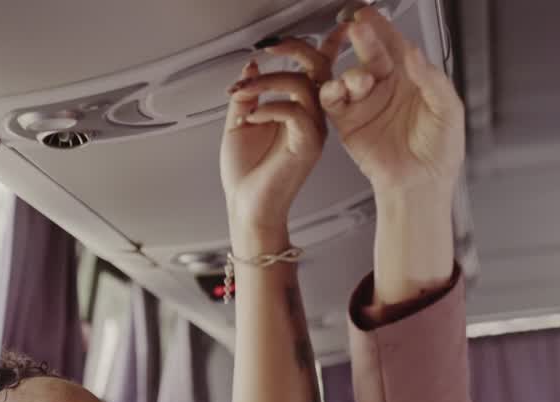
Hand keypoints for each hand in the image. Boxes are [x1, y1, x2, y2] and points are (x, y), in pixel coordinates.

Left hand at [220, 33, 346, 250]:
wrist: (247, 206)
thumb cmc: (247, 174)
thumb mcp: (240, 121)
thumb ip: (248, 93)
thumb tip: (252, 65)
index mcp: (299, 110)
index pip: (315, 70)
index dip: (314, 46)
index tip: (289, 37)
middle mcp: (312, 118)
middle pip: (319, 68)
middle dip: (294, 50)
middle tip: (269, 49)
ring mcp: (313, 132)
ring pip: (303, 86)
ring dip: (268, 82)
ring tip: (243, 93)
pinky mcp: (308, 146)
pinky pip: (294, 112)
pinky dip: (268, 108)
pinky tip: (251, 118)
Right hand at [319, 7, 464, 196]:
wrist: (421, 186)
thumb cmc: (440, 152)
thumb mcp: (448, 111)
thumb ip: (432, 80)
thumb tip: (415, 53)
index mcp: (412, 78)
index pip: (396, 44)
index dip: (383, 27)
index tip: (370, 14)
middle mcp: (386, 86)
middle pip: (370, 53)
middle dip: (363, 38)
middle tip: (357, 28)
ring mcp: (366, 102)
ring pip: (350, 75)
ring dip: (352, 73)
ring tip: (361, 80)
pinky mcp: (348, 122)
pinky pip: (333, 101)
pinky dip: (332, 92)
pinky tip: (338, 91)